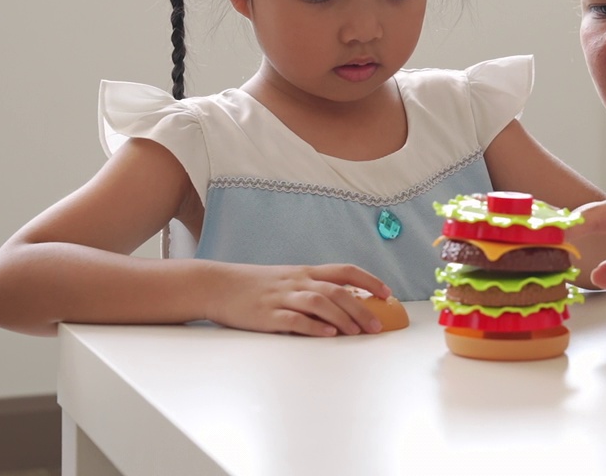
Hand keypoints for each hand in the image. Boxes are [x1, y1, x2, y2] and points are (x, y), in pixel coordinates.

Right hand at [205, 263, 393, 336]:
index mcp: (305, 272)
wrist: (217, 285)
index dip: (369, 280)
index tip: (387, 293)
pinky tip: (328, 334)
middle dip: (362, 308)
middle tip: (377, 325)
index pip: (344, 271)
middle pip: (337, 291)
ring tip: (358, 332)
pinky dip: (313, 327)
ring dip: (343, 317)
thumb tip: (343, 307)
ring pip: (320, 303)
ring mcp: (282, 297)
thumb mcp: (286, 280)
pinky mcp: (267, 315)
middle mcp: (298, 282)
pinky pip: (295, 320)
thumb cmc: (254, 286)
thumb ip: (311, 290)